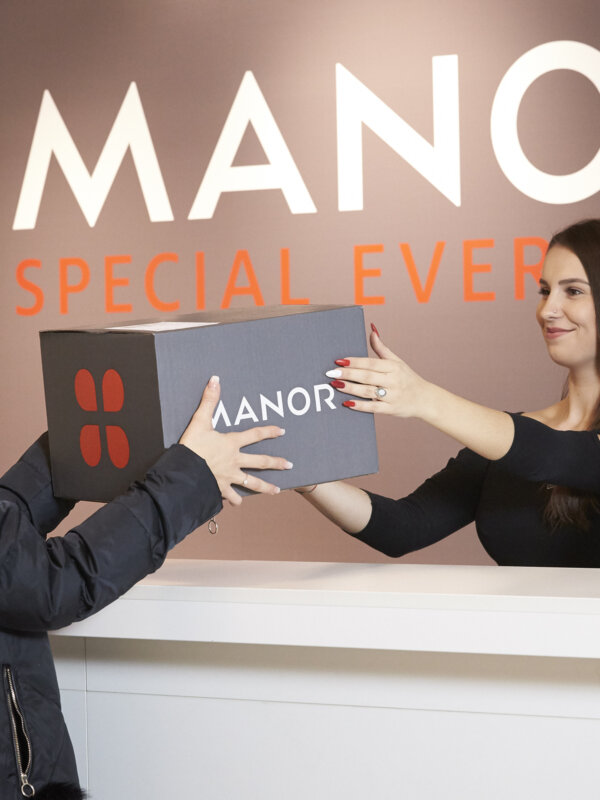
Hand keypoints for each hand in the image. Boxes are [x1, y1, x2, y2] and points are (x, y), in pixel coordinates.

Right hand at [179, 376, 291, 505]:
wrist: (184, 472)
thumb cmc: (192, 447)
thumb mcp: (200, 421)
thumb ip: (209, 400)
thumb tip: (215, 379)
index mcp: (231, 444)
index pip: (255, 435)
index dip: (269, 431)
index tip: (282, 431)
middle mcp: (235, 461)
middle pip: (261, 462)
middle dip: (276, 463)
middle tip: (289, 465)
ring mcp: (229, 477)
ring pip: (252, 483)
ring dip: (265, 488)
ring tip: (277, 491)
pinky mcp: (220, 489)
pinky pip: (230, 497)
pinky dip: (235, 500)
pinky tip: (239, 503)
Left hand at [326, 326, 430, 418]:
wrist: (425, 399)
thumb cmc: (407, 378)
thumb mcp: (397, 361)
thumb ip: (382, 348)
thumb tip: (372, 330)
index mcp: (393, 367)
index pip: (371, 363)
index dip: (355, 362)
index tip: (339, 361)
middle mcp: (393, 380)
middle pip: (367, 377)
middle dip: (348, 374)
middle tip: (331, 373)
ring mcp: (392, 396)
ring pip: (368, 391)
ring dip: (350, 388)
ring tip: (336, 385)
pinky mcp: (391, 409)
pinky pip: (373, 408)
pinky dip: (360, 406)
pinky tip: (347, 403)